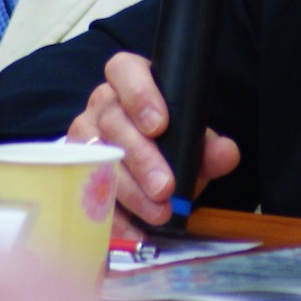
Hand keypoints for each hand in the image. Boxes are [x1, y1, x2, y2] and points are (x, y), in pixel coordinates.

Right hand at [66, 52, 239, 234]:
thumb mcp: (192, 140)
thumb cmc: (168, 142)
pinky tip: (134, 229)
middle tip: (165, 187)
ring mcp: (84, 135)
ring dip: (129, 190)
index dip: (139, 94)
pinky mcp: (75, 170)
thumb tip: (225, 153)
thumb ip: (210, 146)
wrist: (145, 167)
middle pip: (113, 122)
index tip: (160, 125)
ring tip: (157, 212)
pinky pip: (86, 192)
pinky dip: (113, 215)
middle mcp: (101, 104)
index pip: (124, 71)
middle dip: (141, 158)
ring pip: (98, 157)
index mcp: (129, 80)